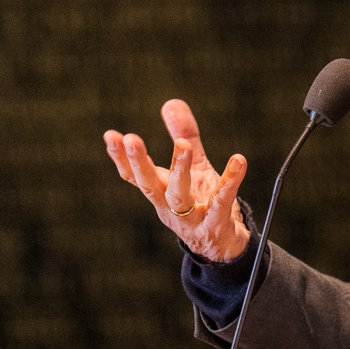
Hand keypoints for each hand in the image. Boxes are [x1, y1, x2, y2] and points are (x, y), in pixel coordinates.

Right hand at [103, 99, 250, 262]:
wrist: (223, 246)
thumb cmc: (203, 203)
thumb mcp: (193, 167)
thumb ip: (183, 135)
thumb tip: (171, 102)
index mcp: (160, 192)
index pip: (134, 176)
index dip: (121, 158)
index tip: (110, 135)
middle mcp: (169, 207)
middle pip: (149, 185)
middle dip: (138, 163)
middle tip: (131, 139)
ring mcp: (190, 218)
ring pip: (179, 195)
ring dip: (179, 169)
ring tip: (183, 144)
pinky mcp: (215, 223)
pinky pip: (222, 200)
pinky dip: (230, 181)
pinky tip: (239, 161)